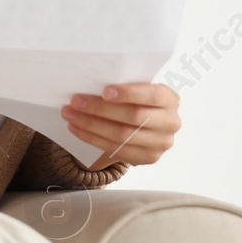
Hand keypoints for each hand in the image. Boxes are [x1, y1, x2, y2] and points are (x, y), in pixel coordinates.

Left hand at [60, 82, 180, 172]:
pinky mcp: (147, 158)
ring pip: (121, 135)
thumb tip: (91, 84)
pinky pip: (115, 149)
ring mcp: (161, 143)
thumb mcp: (139, 90)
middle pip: (132, 116)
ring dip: (90, 124)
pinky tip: (77, 128)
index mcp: (170, 99)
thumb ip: (125, 89)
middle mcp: (171, 122)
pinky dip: (92, 138)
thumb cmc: (138, 101)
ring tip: (70, 115)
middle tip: (75, 101)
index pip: (152, 95)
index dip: (128, 94)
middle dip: (100, 109)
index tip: (104, 91)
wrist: (146, 126)